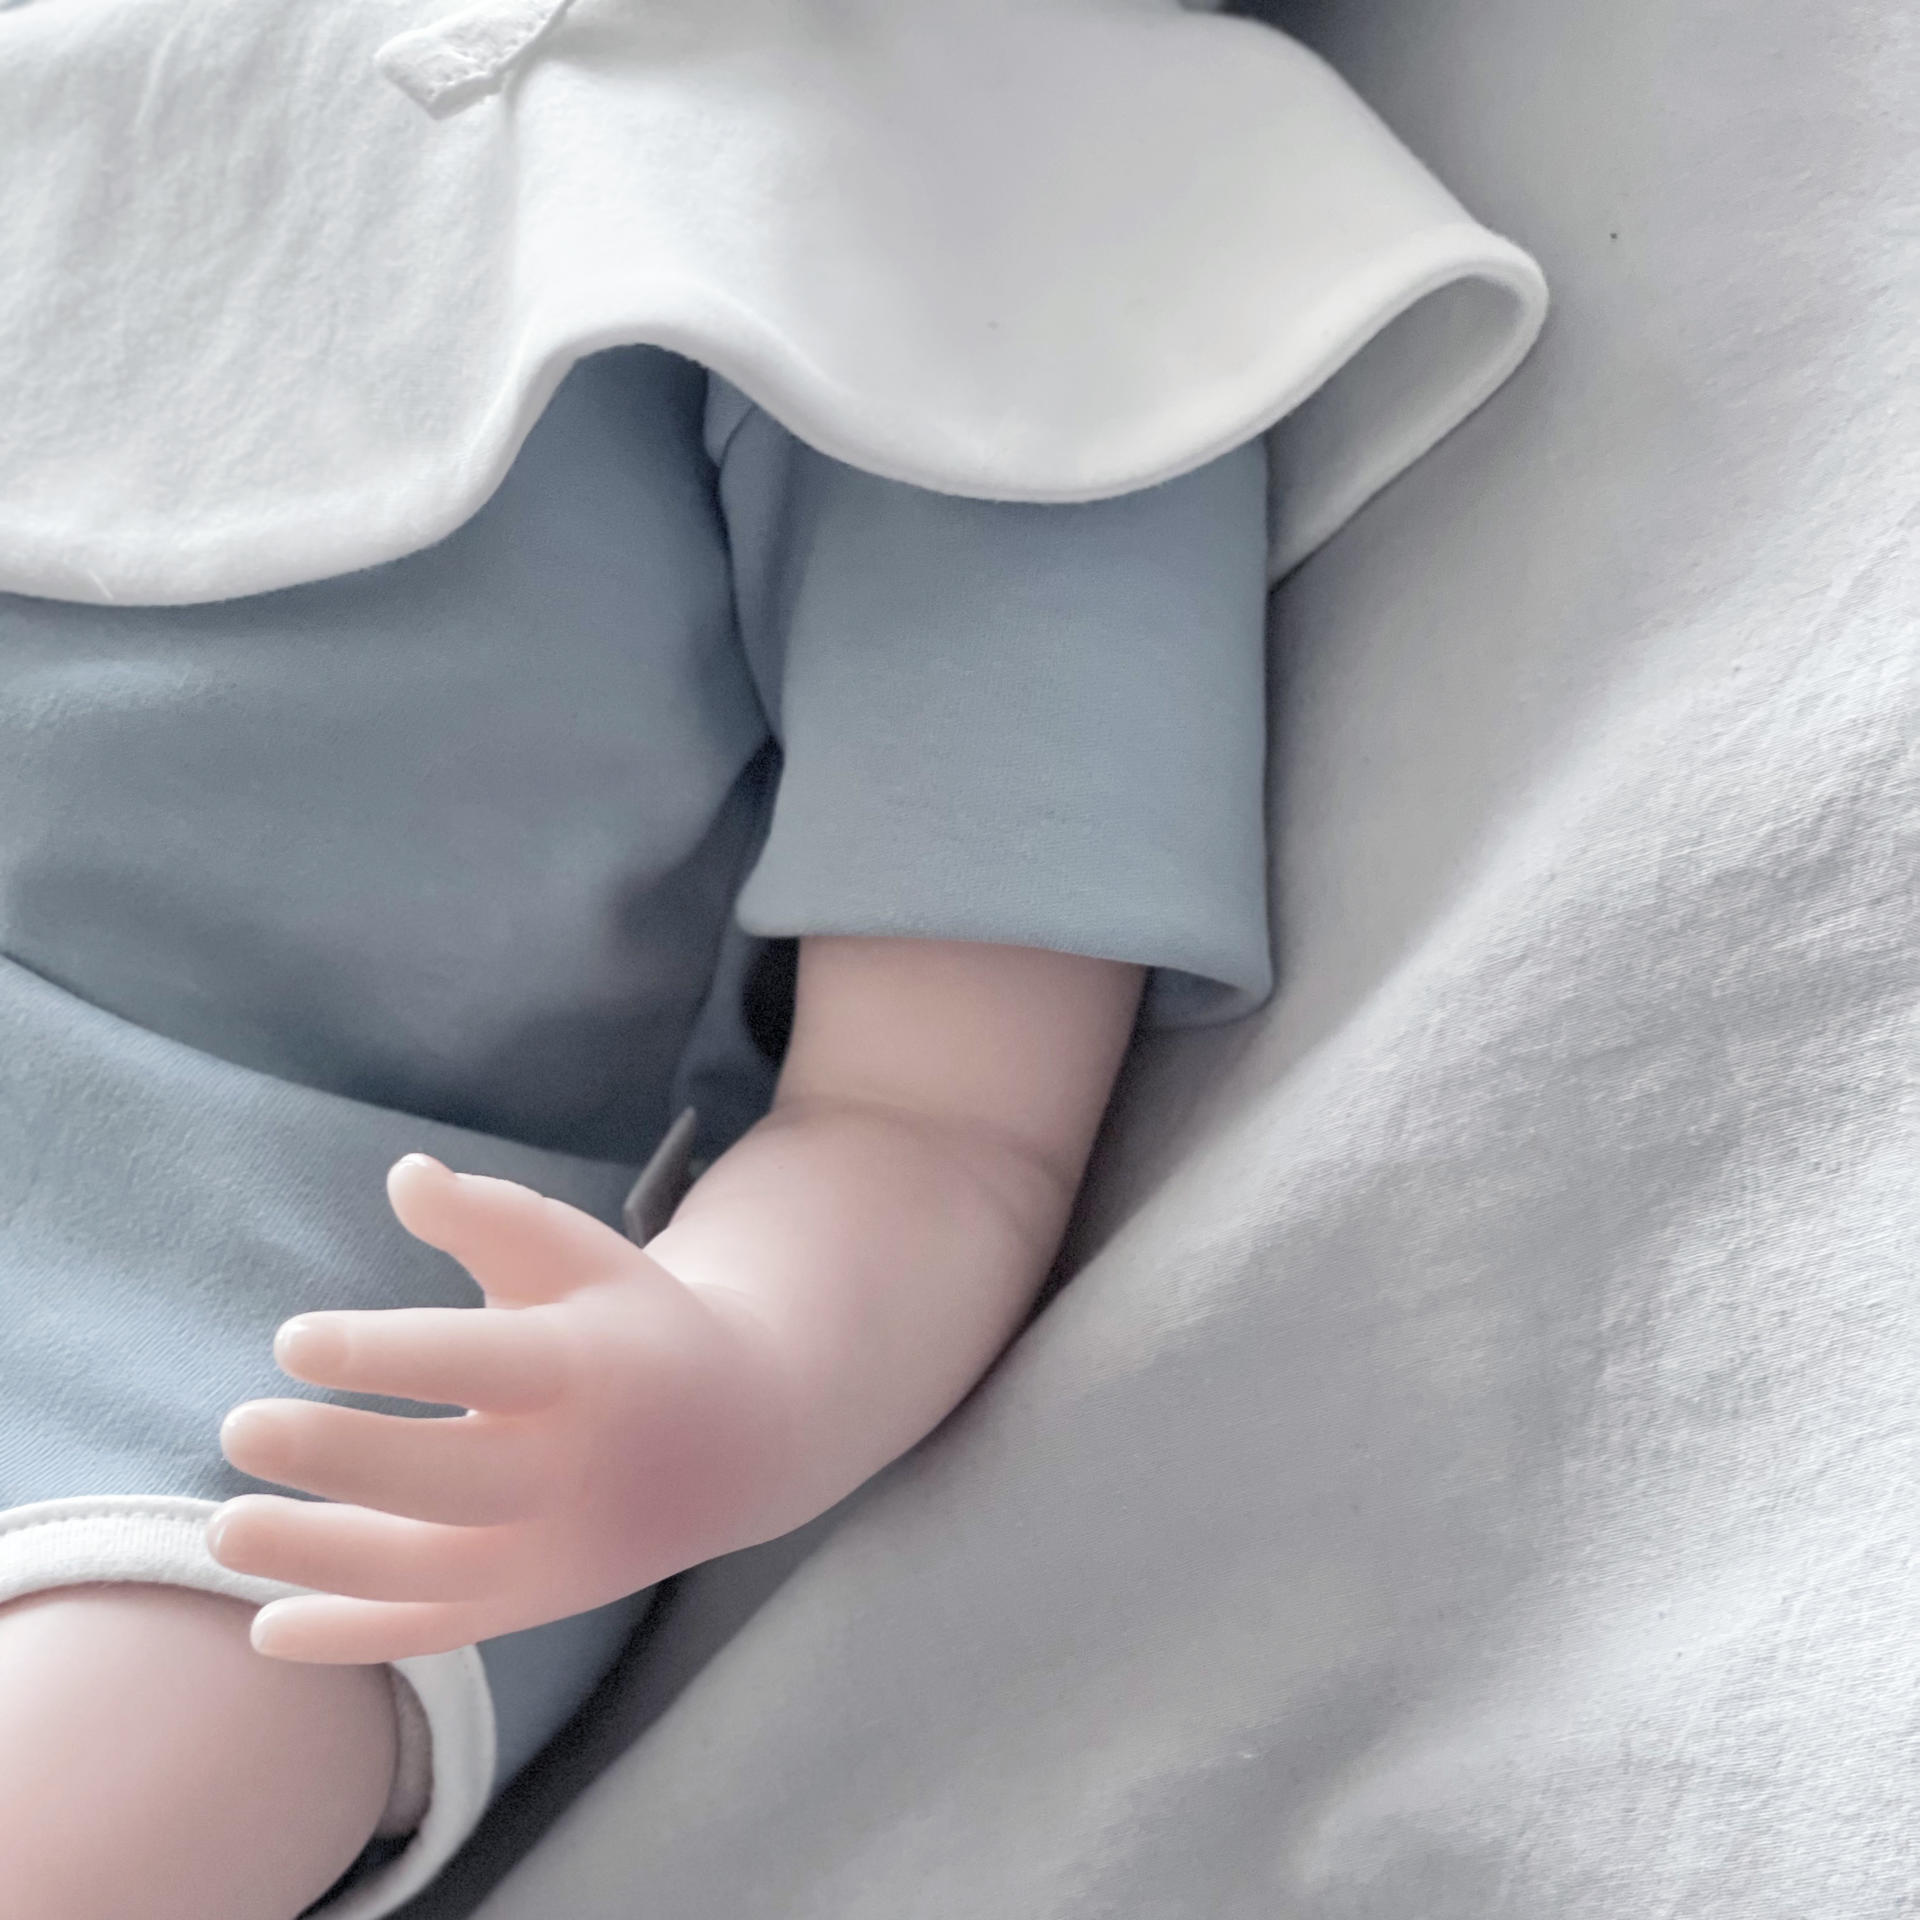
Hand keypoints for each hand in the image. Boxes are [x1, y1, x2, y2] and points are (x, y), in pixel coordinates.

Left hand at [207, 1156, 797, 1663]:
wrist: (739, 1441)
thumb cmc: (633, 1327)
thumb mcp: (584, 1257)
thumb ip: (493, 1218)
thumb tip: (404, 1176)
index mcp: (590, 1367)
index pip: (485, 1362)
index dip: (388, 1354)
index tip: (292, 1339)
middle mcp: (577, 1469)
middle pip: (451, 1479)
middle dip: (340, 1458)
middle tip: (239, 1426)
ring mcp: (558, 1550)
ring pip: (433, 1573)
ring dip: (322, 1558)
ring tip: (222, 1529)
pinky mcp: (537, 1600)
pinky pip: (441, 1631)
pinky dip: (356, 1640)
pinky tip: (267, 1628)